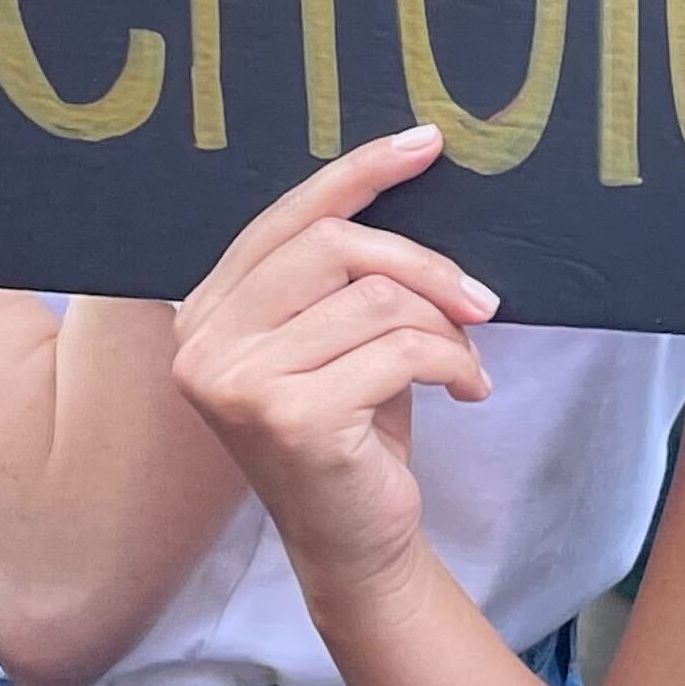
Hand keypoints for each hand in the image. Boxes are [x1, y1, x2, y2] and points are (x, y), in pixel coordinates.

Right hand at [175, 131, 500, 600]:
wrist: (354, 542)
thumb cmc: (352, 430)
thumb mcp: (335, 337)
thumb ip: (339, 272)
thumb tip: (408, 166)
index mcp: (205, 312)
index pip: (286, 217)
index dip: (359, 173)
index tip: (426, 143)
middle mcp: (203, 344)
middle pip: (334, 245)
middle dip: (424, 264)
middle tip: (481, 299)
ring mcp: (238, 383)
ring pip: (376, 298)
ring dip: (444, 325)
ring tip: (465, 357)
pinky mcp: (290, 418)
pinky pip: (401, 350)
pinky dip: (453, 362)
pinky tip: (466, 389)